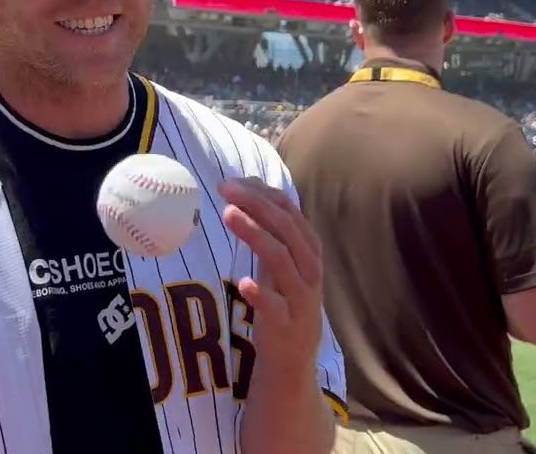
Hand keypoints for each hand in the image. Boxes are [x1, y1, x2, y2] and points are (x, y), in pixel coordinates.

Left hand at [220, 178, 323, 377]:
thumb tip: (249, 187)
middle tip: (226, 191)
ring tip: (229, 215)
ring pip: (281, 260)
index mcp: (308, 249)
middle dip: (256, 205)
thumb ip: (271, 228)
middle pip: (286, 229)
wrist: (294, 354)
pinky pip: (275, 306)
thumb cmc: (284, 297)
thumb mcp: (281, 260)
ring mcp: (300, 297)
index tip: (232, 182)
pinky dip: (261, 293)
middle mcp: (309, 268)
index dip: (262, 194)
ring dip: (255, 234)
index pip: (289, 212)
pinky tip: (244, 282)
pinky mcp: (286, 324)